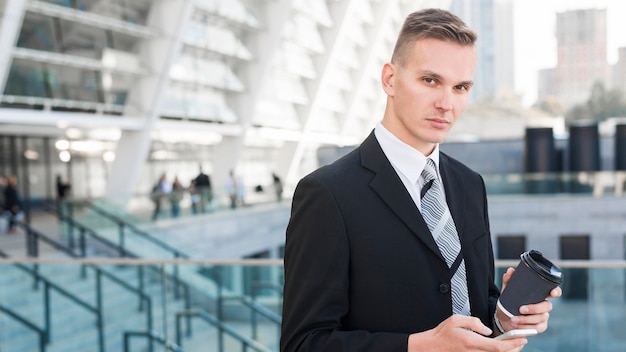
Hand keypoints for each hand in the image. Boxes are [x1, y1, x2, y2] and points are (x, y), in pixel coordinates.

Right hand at [408, 315, 526, 351]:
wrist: (433, 347)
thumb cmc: (443, 333)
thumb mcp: (456, 320)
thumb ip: (474, 322)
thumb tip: (488, 330)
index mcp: (472, 341)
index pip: (498, 346)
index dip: (513, 344)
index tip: (523, 339)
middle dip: (514, 348)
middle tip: (522, 340)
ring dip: (508, 351)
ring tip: (515, 344)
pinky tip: (502, 348)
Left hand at [496, 268, 561, 332]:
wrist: (504, 317)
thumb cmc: (510, 302)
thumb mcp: (507, 291)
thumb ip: (509, 280)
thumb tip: (510, 270)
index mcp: (540, 295)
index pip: (554, 292)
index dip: (556, 292)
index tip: (552, 293)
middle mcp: (544, 305)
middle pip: (547, 306)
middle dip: (534, 308)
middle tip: (521, 309)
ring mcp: (543, 317)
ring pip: (540, 318)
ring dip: (526, 320)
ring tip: (513, 319)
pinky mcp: (540, 327)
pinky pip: (536, 328)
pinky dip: (526, 327)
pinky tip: (518, 326)